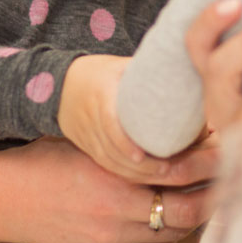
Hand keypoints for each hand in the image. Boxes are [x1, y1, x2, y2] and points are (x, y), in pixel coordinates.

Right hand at [7, 136, 210, 242]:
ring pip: (174, 234)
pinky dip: (170, 232)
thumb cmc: (44, 161)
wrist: (7, 198)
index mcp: (116, 179)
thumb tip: (172, 126)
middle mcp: (117, 215)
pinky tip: (178, 214)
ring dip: (193, 216)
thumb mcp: (91, 142)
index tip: (223, 152)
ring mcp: (113, 240)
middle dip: (211, 195)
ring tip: (207, 192)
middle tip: (226, 176)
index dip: (208, 167)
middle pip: (187, 213)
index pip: (181, 179)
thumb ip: (130, 141)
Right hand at [57, 54, 173, 182]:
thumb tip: (182, 72)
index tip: (141, 156)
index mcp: (100, 94)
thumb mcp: (119, 65)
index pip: (109, 124)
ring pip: (107, 160)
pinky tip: (141, 177)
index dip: (124, 143)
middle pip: (111, 149)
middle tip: (165, 169)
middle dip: (137, 164)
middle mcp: (90, 118)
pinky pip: (103, 163)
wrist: (60, 83)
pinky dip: (122, 172)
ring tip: (160, 174)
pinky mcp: (85, 145)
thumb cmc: (98, 71)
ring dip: (132, 172)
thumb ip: (144, 71)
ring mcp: (85, 135)